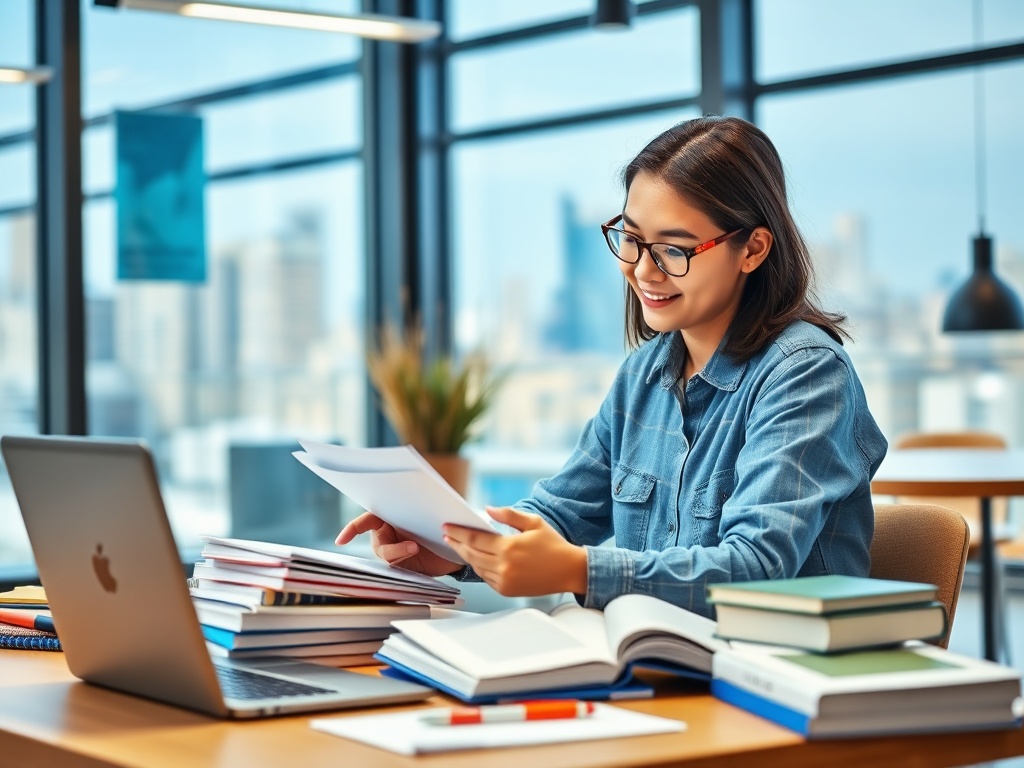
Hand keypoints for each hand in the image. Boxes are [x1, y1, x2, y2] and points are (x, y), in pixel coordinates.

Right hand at [335, 512, 461, 576]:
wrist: (455, 545)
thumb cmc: (441, 523)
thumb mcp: (431, 512)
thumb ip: (421, 508)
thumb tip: (423, 498)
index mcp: (388, 517)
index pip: (366, 521)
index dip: (352, 530)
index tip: (341, 542)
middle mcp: (387, 534)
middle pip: (378, 543)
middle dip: (394, 548)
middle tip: (413, 548)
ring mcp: (394, 550)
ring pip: (389, 556)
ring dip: (402, 553)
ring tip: (418, 549)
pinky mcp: (402, 565)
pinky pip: (397, 566)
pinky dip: (406, 563)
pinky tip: (418, 557)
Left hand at [442, 507, 587, 596]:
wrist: (569, 570)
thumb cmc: (553, 545)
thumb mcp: (533, 522)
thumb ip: (508, 515)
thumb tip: (487, 509)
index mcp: (508, 548)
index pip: (474, 539)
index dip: (458, 533)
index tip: (447, 527)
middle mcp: (504, 566)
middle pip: (470, 554)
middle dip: (456, 544)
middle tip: (447, 536)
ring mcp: (504, 581)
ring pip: (477, 567)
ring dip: (466, 556)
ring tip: (459, 546)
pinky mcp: (506, 591)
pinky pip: (486, 578)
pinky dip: (480, 568)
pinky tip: (477, 559)